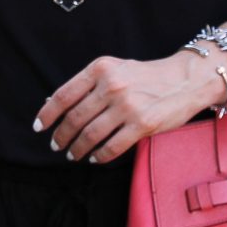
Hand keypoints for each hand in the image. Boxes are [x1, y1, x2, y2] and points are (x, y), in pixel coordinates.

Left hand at [33, 51, 226, 164]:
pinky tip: (94, 157)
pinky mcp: (142, 124)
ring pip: (90, 135)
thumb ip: (89, 84)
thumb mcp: (116, 68)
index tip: (39, 127)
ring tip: (73, 154)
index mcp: (101, 68)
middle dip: (61, 136)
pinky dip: (99, 155)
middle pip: (74, 118)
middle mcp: (112, 85)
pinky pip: (112, 146)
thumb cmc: (147, 76)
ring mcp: (127, 106)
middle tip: (57, 145)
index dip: (47, 114)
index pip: (64, 95)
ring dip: (77, 148)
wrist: (186, 79)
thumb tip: (53, 103)